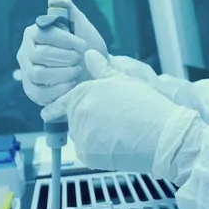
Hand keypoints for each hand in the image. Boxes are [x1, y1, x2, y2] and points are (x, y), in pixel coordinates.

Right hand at [16, 0, 108, 105]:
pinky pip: (39, 93)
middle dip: (66, 58)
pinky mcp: (32, 90)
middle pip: (41, 55)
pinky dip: (58, 89)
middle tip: (79, 59)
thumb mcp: (81, 26)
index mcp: (35, 32)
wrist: (92, 72)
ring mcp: (26, 72)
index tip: (82, 44)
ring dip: (63, 73)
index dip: (66, 40)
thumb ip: (68, 10)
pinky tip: (71, 84)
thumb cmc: (85, 47)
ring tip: (76, 71)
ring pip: (38, 74)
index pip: (44, 34)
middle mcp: (26, 51)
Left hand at [42, 51, 203, 182]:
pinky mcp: (87, 154)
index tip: (47, 113)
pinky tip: (116, 144)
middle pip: (74, 119)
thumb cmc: (147, 106)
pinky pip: (87, 152)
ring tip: (118, 132)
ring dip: (92, 136)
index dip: (56, 107)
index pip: (63, 100)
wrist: (161, 135)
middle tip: (111, 122)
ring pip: (81, 136)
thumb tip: (90, 55)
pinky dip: (97, 151)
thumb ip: (102, 69)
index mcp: (85, 92)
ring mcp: (82, 134)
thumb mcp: (125, 81)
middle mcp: (79, 112)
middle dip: (86, 121)